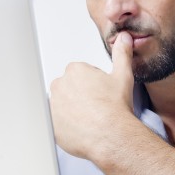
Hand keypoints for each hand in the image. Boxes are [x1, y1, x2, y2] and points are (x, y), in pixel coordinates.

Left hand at [50, 31, 134, 159]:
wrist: (111, 135)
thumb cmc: (116, 108)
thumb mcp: (123, 75)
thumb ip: (122, 53)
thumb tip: (123, 38)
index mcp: (75, 70)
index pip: (80, 74)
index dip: (92, 85)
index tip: (100, 94)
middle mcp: (60, 85)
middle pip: (69, 89)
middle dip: (79, 96)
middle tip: (95, 108)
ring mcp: (53, 105)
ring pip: (62, 105)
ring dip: (71, 110)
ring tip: (89, 120)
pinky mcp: (50, 124)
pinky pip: (56, 123)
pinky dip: (65, 126)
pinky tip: (80, 129)